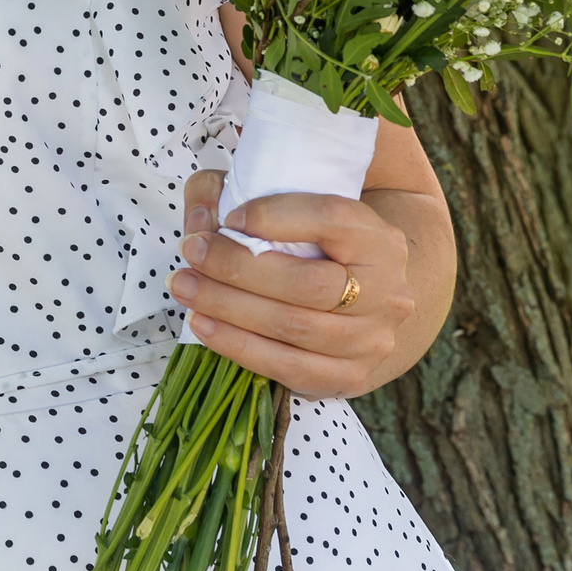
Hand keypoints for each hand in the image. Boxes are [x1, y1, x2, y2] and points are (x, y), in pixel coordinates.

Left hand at [171, 172, 418, 399]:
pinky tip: (204, 326)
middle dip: (237, 269)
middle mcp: (386, 291)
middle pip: (307, 283)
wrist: (363, 296)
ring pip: (294, 328)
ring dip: (228, 308)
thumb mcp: (281, 201)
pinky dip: (239, 347)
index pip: (330, 218)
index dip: (275, 216)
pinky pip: (289, 368)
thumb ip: (231, 194)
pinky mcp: (350, 376)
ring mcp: (372, 340)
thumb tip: (201, 224)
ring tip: (185, 288)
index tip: (228, 216)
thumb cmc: (312, 242)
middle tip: (191, 253)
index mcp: (377, 238)